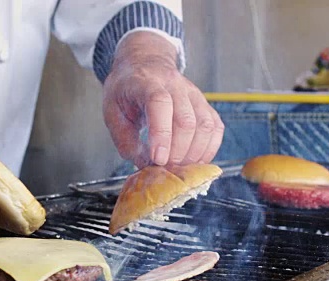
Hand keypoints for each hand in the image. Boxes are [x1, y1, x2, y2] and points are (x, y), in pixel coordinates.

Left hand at [103, 32, 223, 168]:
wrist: (145, 63)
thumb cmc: (126, 90)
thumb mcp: (112, 112)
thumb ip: (126, 140)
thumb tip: (146, 165)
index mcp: (146, 83)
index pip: (160, 103)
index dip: (161, 134)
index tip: (158, 159)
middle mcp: (174, 85)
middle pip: (186, 120)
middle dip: (178, 152)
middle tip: (166, 169)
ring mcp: (194, 94)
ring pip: (205, 125)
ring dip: (194, 153)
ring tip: (179, 168)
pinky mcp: (205, 104)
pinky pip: (215, 128)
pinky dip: (209, 149)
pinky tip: (195, 160)